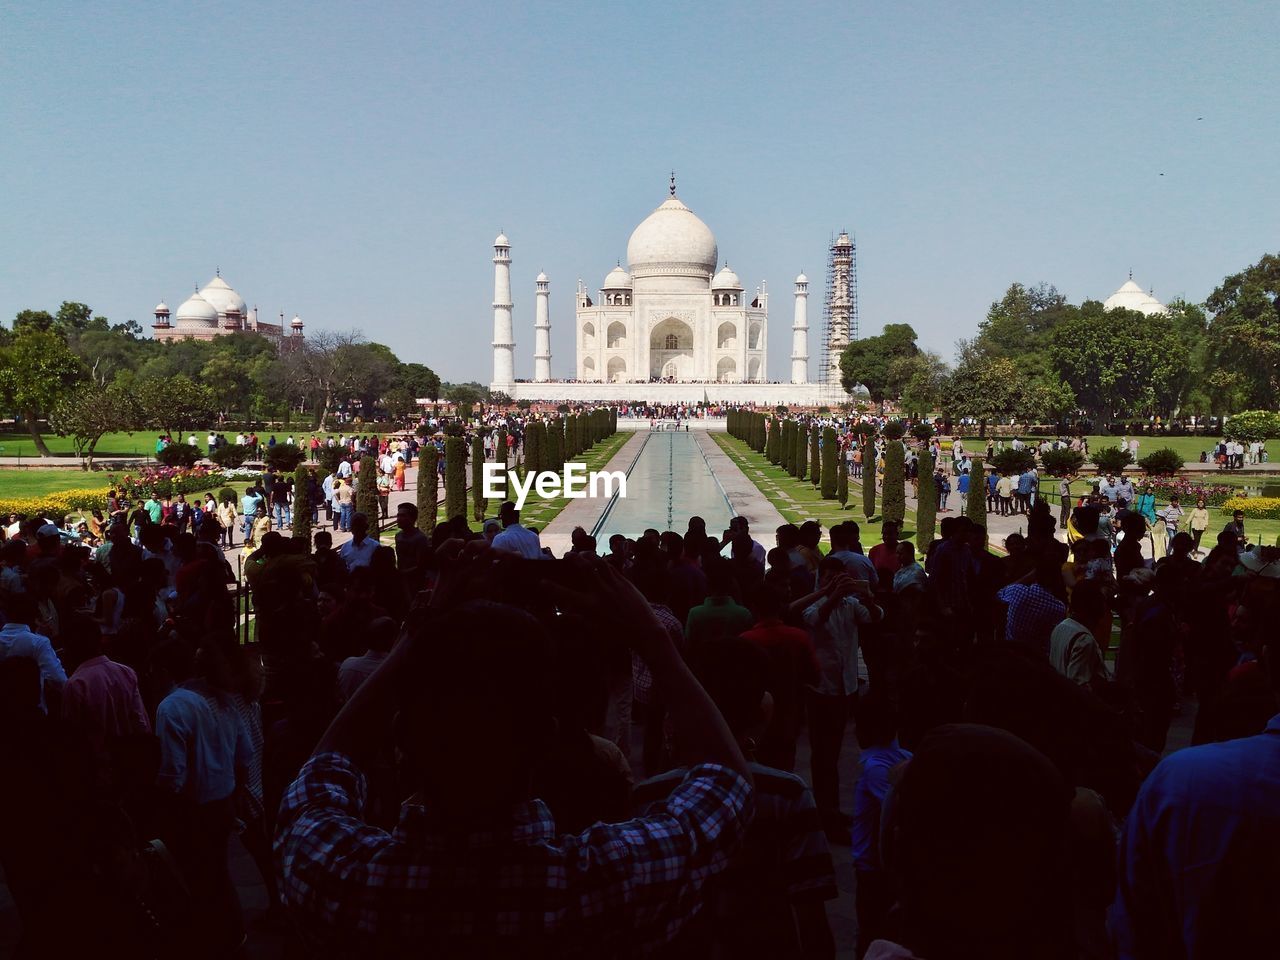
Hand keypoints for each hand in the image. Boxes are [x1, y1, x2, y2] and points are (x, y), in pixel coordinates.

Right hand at [541, 554, 667, 657]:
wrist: (644, 631)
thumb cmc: (617, 635)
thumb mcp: (594, 630)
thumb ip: (576, 620)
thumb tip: (560, 617)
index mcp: (590, 607)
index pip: (565, 594)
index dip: (551, 587)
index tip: (541, 582)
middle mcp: (600, 593)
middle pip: (584, 567)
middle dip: (573, 558)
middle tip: (567, 555)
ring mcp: (614, 585)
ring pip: (599, 563)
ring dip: (588, 555)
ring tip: (582, 554)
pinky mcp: (625, 582)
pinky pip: (612, 567)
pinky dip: (603, 563)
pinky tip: (599, 562)